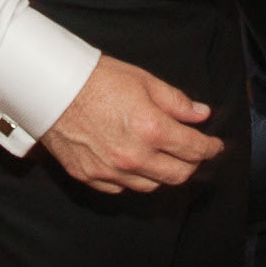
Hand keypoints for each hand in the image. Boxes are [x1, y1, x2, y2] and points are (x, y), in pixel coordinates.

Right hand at [38, 55, 222, 192]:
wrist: (50, 87)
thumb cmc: (95, 79)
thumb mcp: (144, 81)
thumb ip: (176, 102)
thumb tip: (201, 115)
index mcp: (151, 129)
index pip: (194, 150)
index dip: (210, 148)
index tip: (215, 146)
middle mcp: (133, 156)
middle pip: (177, 175)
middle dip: (192, 165)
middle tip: (193, 153)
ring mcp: (111, 170)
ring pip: (151, 186)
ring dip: (163, 173)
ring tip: (164, 157)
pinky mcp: (91, 176)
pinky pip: (122, 187)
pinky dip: (134, 178)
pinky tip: (135, 163)